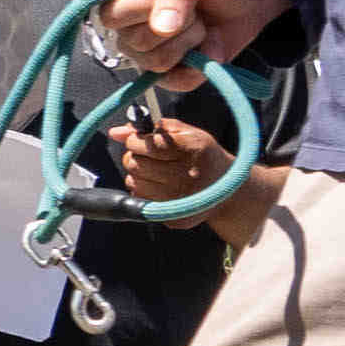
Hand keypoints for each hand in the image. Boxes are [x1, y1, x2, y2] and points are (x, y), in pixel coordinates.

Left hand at [96, 94, 236, 199]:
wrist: (228, 190)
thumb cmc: (202, 155)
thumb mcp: (186, 133)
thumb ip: (152, 128)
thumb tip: (116, 132)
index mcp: (194, 149)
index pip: (147, 144)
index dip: (135, 141)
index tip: (138, 140)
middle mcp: (189, 176)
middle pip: (135, 164)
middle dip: (134, 156)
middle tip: (147, 156)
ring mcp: (182, 200)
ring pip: (133, 182)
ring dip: (138, 174)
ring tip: (156, 171)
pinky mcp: (175, 218)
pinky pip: (140, 200)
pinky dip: (144, 191)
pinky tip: (160, 186)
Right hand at [109, 0, 286, 72]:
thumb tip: (160, 29)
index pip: (111, 13)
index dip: (142, 8)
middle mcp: (128, 21)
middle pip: (132, 42)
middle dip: (176, 25)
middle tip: (195, 8)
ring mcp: (147, 49)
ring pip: (154, 63)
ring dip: (190, 42)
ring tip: (203, 24)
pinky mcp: (170, 72)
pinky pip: (176, 82)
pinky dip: (201, 65)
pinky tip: (209, 45)